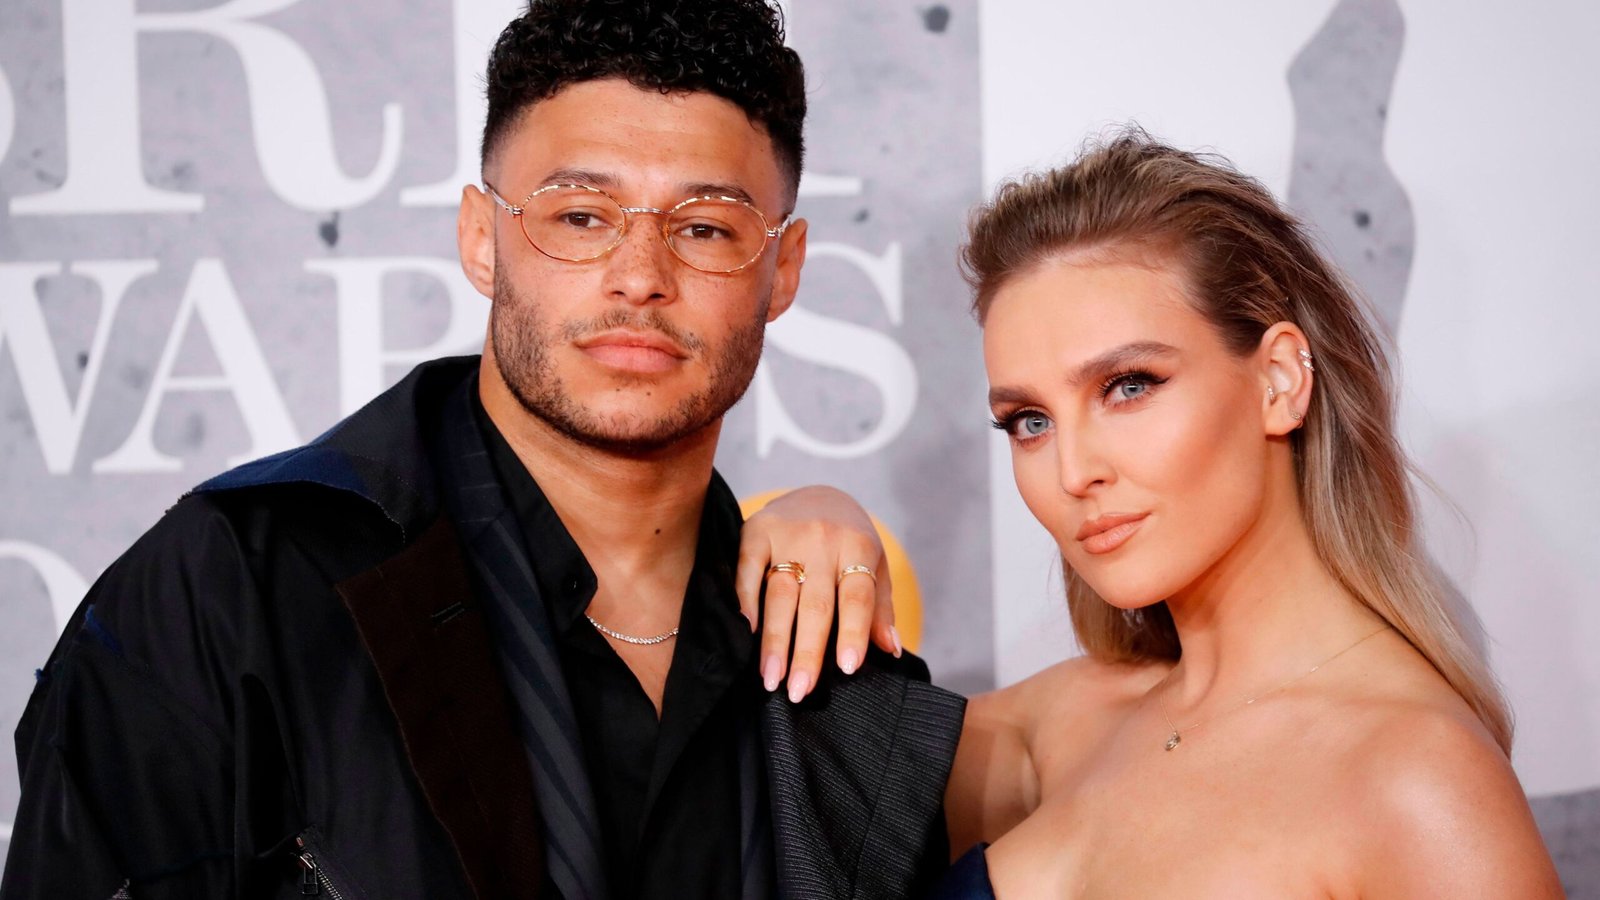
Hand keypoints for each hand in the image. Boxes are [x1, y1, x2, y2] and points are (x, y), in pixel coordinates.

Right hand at [737, 486, 900, 701]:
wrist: (817, 492)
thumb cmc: (850, 541)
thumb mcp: (875, 565)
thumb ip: (880, 608)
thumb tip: (891, 650)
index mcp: (859, 547)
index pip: (857, 597)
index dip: (853, 632)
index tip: (847, 669)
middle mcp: (824, 539)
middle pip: (816, 604)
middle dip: (807, 651)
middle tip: (798, 691)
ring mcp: (787, 534)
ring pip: (780, 593)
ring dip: (774, 640)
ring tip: (771, 678)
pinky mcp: (756, 530)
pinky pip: (748, 570)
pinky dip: (746, 601)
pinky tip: (746, 632)